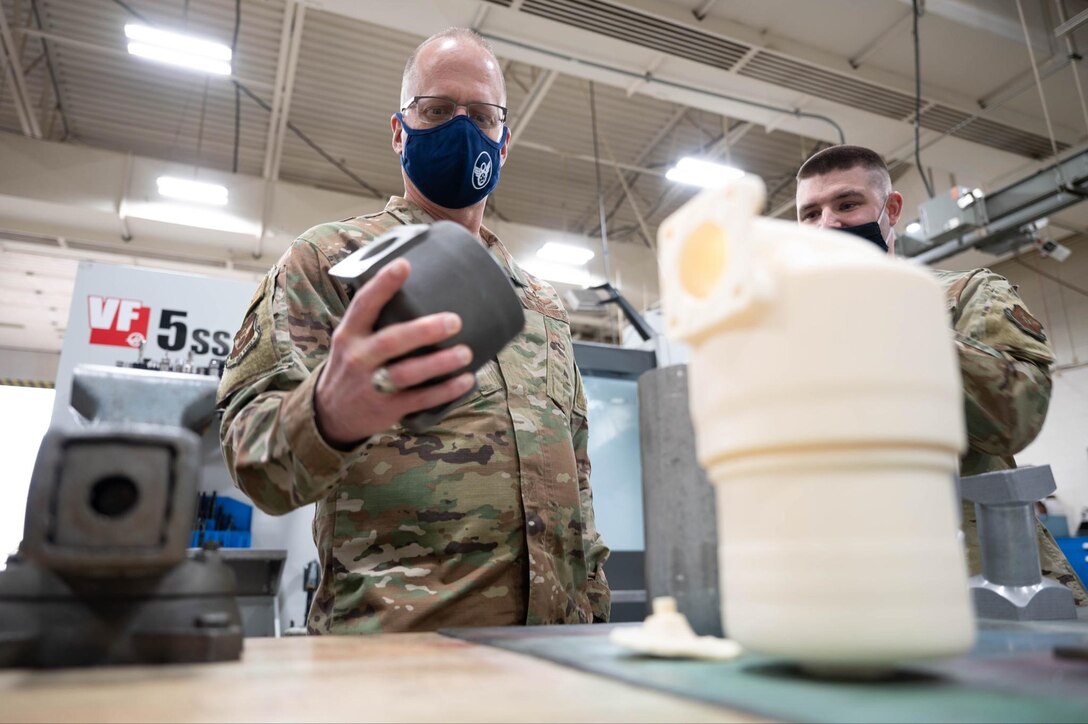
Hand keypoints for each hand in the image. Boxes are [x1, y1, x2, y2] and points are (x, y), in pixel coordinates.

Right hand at [315, 258, 474, 446]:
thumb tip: (414, 278)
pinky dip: (445, 391)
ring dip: (439, 363)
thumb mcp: (351, 338)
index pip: (363, 304)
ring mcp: (372, 385)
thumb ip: (375, 317)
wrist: (331, 414)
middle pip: (390, 342)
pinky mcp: (387, 408)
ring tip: (465, 353)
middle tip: (454, 321)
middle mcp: (358, 358)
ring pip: (407, 374)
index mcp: (350, 334)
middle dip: (423, 331)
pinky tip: (465, 380)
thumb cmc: (352, 364)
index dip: (382, 284)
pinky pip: (419, 400)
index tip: (404, 265)